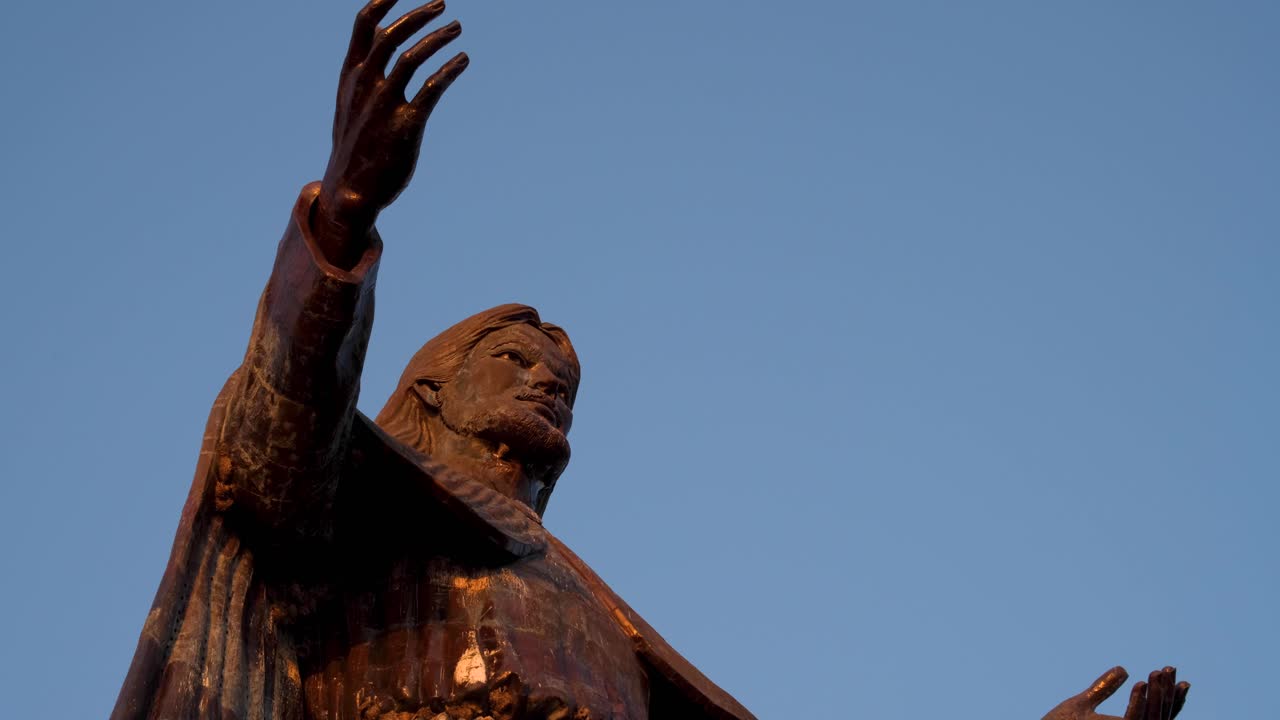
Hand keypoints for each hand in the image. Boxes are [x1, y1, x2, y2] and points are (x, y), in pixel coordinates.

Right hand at [315, 0, 468, 265]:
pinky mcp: (407, 125)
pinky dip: (450, 69)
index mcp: (350, 78)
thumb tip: (376, 44)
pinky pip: (433, 88)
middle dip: (417, 15)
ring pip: (412, 57)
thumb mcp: (349, 105)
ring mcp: (385, 105)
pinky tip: (463, 60)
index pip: (362, 28)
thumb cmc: (355, 146)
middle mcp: (366, 86)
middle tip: (442, 3)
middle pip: (390, 36)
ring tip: (457, 28)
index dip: (382, 3)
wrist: (350, 192)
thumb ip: (362, 73)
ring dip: (437, 37)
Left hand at [1043, 666, 1189, 719]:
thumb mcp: (1083, 704)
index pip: (1159, 717)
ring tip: (1155, 673)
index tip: (1183, 680)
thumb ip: (1103, 688)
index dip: (1174, 701)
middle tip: (1169, 669)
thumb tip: (1123, 669)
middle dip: (1168, 694)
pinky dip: (1138, 703)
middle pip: (1161, 718)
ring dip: (1156, 695)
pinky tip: (1138, 682)